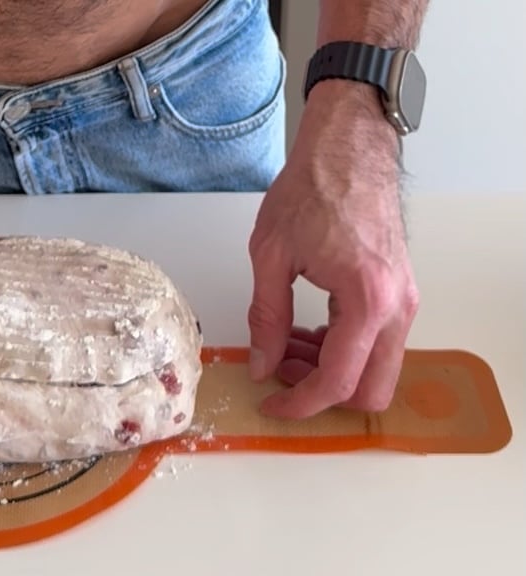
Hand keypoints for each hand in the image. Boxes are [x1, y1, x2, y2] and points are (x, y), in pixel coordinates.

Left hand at [246, 81, 419, 418]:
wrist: (349, 149)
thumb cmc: (314, 188)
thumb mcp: (271, 255)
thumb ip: (265, 318)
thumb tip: (261, 365)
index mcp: (367, 300)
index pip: (337, 381)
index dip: (299, 404)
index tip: (270, 404)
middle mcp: (397, 307)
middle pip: (371, 390)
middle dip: (321, 393)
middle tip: (279, 373)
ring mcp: (404, 300)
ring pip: (374, 369)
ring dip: (330, 371)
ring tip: (283, 344)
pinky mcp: (399, 292)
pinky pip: (376, 343)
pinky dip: (342, 349)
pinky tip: (304, 330)